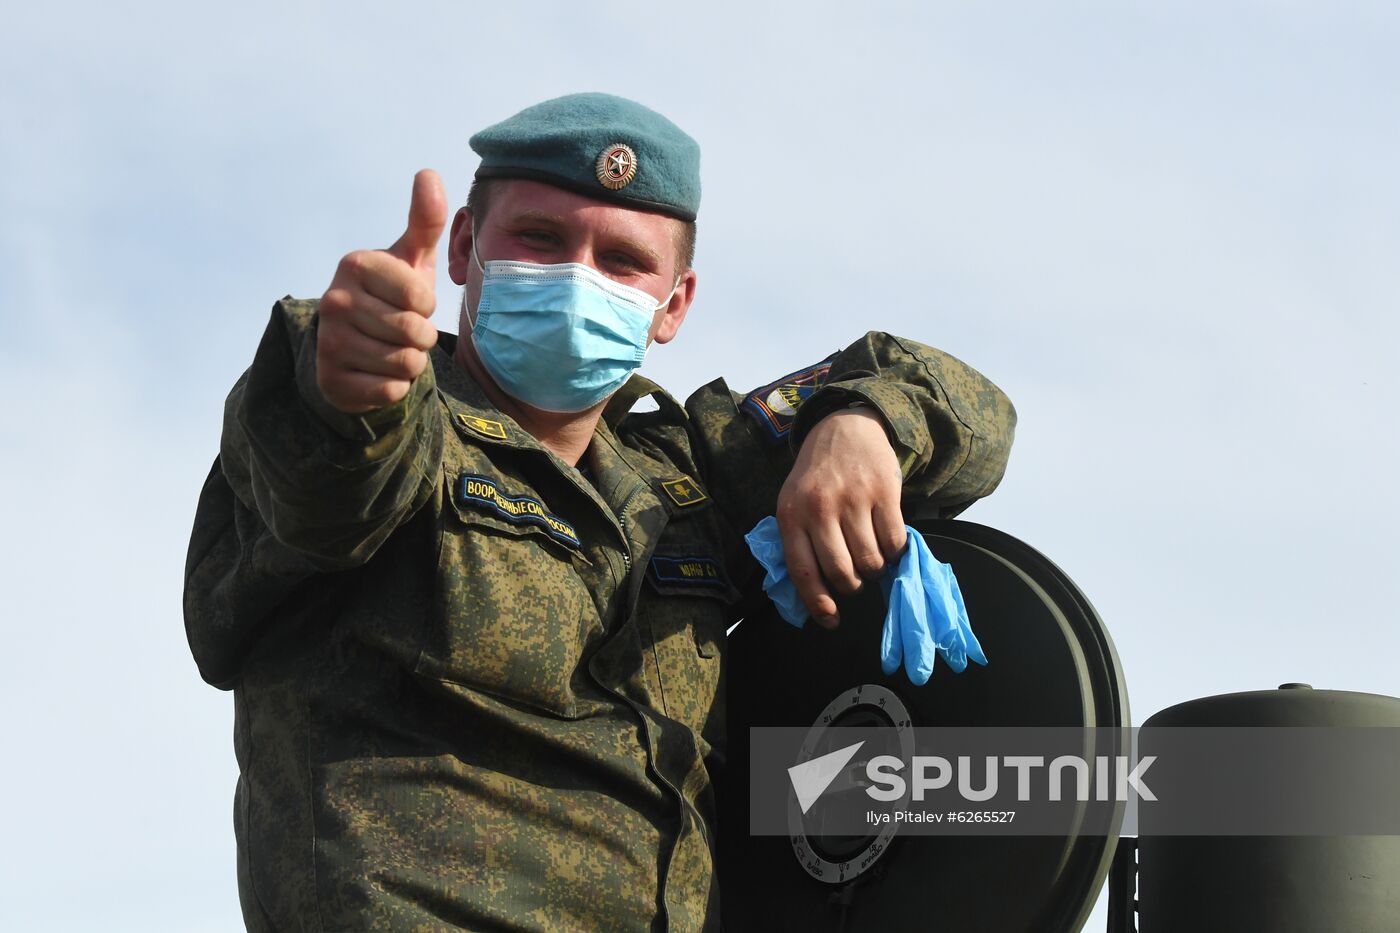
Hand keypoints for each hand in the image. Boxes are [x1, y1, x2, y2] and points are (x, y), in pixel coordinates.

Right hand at [316, 169, 446, 413]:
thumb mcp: (412, 258)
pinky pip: (390, 391)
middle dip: (421, 338)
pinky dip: (394, 386)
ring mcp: (328, 341)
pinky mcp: (330, 379)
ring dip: (410, 362)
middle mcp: (334, 300)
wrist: (357, 345)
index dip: (426, 306)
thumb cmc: (393, 294)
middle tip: (402, 329)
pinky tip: (377, 371)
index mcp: (355, 264)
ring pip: (404, 363)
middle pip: (414, 332)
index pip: (421, 298)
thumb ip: (425, 220)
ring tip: (392, 348)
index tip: (409, 301)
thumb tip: (428, 173)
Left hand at [775, 407, 906, 628]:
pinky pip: (894, 541)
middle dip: (852, 586)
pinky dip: (894, 551)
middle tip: (855, 579)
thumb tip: (812, 595)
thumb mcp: (794, 502)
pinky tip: (886, 540)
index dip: (818, 603)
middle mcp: (820, 507)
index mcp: (791, 515)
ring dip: (875, 570)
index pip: (802, 572)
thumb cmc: (816, 476)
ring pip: (871, 561)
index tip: (831, 620)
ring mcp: (853, 498)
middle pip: (841, 572)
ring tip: (871, 557)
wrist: (844, 428)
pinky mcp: (884, 491)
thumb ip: (798, 542)